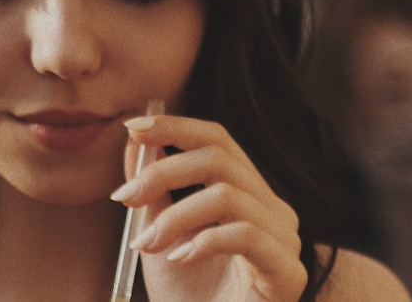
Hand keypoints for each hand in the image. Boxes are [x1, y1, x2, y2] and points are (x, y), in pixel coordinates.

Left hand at [110, 114, 306, 301]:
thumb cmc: (192, 299)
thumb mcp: (160, 235)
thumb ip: (153, 190)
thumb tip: (136, 139)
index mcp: (248, 194)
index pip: (218, 141)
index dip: (177, 126)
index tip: (133, 128)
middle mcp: (273, 209)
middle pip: (222, 158)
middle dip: (164, 169)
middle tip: (124, 197)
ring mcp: (284, 240)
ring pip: (228, 196)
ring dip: (175, 214)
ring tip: (148, 245)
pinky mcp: (287, 272)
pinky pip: (245, 235)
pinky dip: (203, 241)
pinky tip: (180, 259)